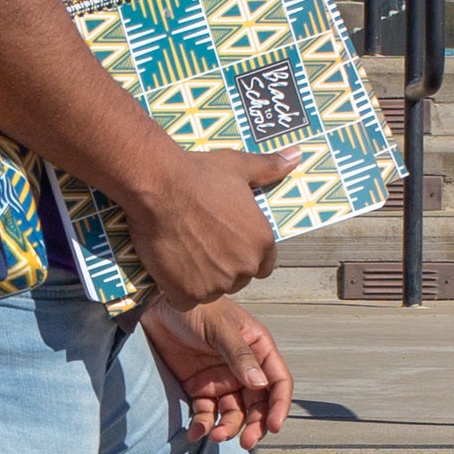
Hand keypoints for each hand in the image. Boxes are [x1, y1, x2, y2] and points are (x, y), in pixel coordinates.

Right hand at [120, 146, 295, 308]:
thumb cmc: (197, 174)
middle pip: (237, 278)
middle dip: (222, 265)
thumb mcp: (238, 167)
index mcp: (262, 241)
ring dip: (200, 277)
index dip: (243, 252)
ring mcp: (216, 283)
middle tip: (199, 241)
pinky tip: (169, 264)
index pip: (262, 264)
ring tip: (182, 249)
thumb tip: (296, 156)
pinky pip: (186, 298)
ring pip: (212, 289)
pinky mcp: (188, 292)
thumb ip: (269, 168)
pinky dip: (177, 287)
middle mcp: (244, 266)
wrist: (158, 185)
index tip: (224, 241)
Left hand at [140, 296, 292, 450]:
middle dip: (255, 425)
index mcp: (256, 347)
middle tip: (246, 442)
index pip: (277, 381)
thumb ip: (239, 354)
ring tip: (215, 436)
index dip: (279, 405)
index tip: (274, 425)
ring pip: (233, 414)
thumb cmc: (193, 306)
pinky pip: (206, 413)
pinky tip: (195, 432)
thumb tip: (260, 385)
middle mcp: (243, 367)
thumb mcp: (219, 326)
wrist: (156, 305)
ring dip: (228, 428)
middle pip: (257, 405)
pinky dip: (203, 425)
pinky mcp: (199, 387)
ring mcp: (221, 379)